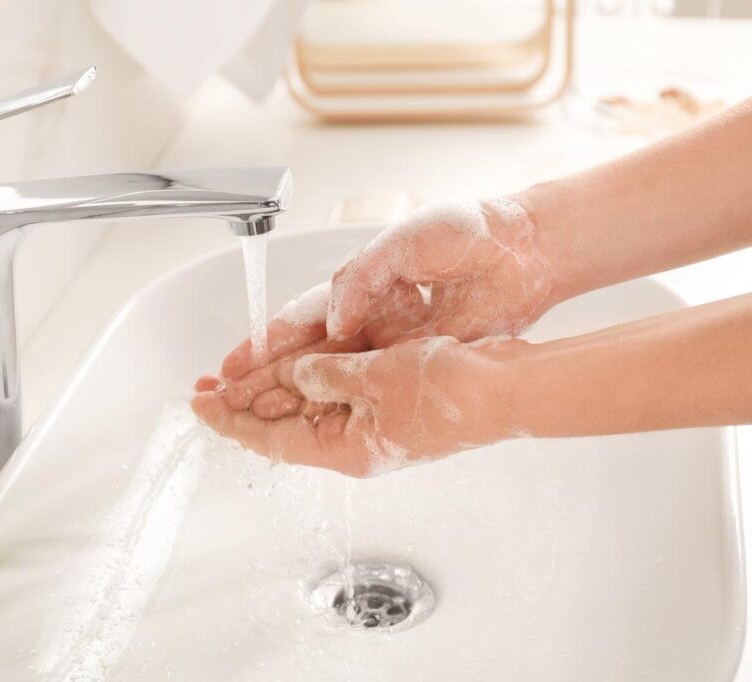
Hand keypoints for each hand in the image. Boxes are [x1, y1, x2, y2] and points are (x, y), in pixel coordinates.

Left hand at [192, 336, 527, 476]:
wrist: (504, 388)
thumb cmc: (452, 392)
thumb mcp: (374, 377)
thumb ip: (326, 374)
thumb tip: (297, 373)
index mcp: (345, 449)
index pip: (269, 439)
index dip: (231, 420)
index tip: (201, 404)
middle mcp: (353, 443)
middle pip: (283, 426)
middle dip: (244, 403)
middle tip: (207, 385)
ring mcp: (371, 426)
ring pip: (307, 408)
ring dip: (273, 388)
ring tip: (237, 373)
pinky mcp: (388, 405)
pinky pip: (336, 394)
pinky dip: (310, 379)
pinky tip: (292, 365)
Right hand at [210, 196, 555, 414]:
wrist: (525, 249)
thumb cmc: (467, 230)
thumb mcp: (406, 241)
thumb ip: (365, 277)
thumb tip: (335, 318)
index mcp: (357, 283)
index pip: (300, 321)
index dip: (264, 345)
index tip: (232, 368)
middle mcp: (367, 315)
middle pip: (306, 355)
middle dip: (264, 378)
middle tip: (226, 401)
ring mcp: (392, 341)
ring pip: (332, 376)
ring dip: (296, 396)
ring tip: (258, 420)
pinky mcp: (418, 359)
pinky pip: (372, 386)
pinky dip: (342, 404)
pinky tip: (319, 422)